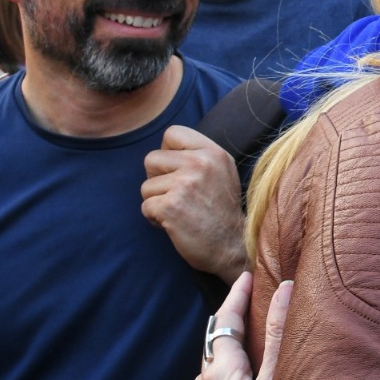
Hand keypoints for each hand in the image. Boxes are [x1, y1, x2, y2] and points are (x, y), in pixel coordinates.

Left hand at [142, 126, 246, 283]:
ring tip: (179, 212)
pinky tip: (175, 224)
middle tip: (177, 196)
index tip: (178, 171)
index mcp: (213, 152)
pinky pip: (146, 206)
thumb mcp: (222, 172)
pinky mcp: (170, 206)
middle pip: (151, 159)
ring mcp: (185, 184)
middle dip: (157, 180)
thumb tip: (165, 149)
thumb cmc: (222, 211)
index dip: (167, 152)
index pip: (172, 133)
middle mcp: (200, 163)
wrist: (233, 246)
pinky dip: (155, 219)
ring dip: (156, 202)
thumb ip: (199, 155)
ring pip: (146, 186)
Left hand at [190, 273, 290, 379]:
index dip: (236, 298)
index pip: (225, 325)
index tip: (246, 277)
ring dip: (222, 368)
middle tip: (245, 313)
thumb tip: (286, 289)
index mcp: (220, 378)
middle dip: (228, 331)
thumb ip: (281, 336)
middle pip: (213, 355)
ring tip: (240, 361)